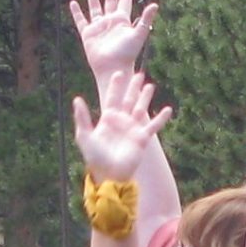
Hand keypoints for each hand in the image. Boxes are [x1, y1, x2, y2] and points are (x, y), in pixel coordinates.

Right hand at [69, 0, 156, 78]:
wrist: (113, 68)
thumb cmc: (127, 54)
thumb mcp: (138, 35)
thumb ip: (146, 20)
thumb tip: (155, 5)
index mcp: (123, 20)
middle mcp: (111, 21)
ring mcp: (99, 27)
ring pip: (95, 7)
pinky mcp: (88, 34)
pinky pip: (81, 20)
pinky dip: (77, 12)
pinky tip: (73, 3)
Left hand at [72, 67, 172, 182]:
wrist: (109, 174)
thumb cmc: (95, 157)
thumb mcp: (85, 136)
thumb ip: (82, 117)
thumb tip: (77, 99)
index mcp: (108, 118)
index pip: (112, 98)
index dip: (115, 86)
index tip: (119, 73)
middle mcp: (121, 121)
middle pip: (129, 99)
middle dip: (133, 87)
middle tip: (139, 74)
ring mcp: (133, 129)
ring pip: (141, 108)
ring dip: (146, 97)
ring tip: (150, 86)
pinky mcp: (142, 138)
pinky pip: (154, 126)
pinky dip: (161, 118)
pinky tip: (168, 109)